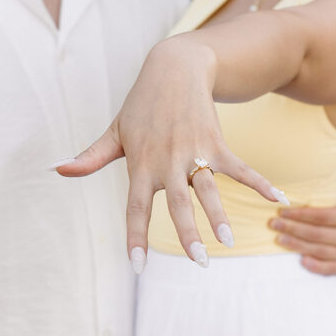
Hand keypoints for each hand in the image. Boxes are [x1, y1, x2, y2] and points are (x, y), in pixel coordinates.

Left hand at [55, 39, 283, 269]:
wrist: (173, 69)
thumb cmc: (141, 107)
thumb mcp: (115, 132)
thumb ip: (90, 158)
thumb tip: (56, 169)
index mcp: (141, 165)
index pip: (135, 208)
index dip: (136, 237)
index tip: (137, 266)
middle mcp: (168, 162)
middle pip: (178, 203)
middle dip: (188, 234)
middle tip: (199, 261)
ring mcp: (195, 152)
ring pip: (209, 189)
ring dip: (220, 215)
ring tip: (229, 242)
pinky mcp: (217, 143)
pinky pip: (241, 168)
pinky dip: (260, 183)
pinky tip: (279, 200)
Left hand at [268, 171, 335, 274]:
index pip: (323, 216)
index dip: (301, 215)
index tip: (281, 210)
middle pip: (317, 234)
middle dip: (293, 229)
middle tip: (273, 224)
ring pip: (319, 251)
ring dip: (297, 245)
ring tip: (278, 239)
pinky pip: (331, 269)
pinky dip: (316, 267)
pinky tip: (301, 261)